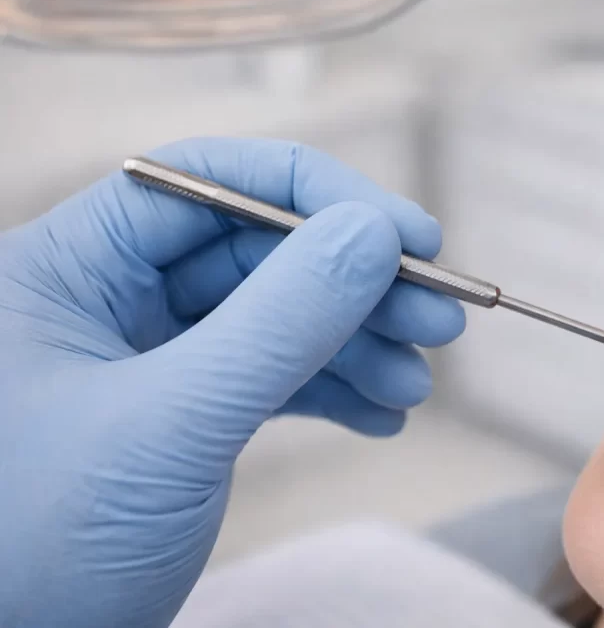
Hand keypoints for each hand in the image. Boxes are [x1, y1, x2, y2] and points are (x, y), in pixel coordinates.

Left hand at [0, 138, 465, 627]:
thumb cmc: (39, 543)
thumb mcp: (173, 422)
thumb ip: (278, 322)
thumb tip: (374, 233)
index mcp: (71, 267)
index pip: (210, 185)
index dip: (319, 196)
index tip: (410, 234)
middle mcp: (109, 299)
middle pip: (259, 253)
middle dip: (354, 285)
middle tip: (440, 318)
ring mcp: (149, 358)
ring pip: (275, 320)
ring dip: (356, 345)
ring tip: (415, 382)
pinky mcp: (182, 416)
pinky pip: (271, 380)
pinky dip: (332, 392)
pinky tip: (382, 415)